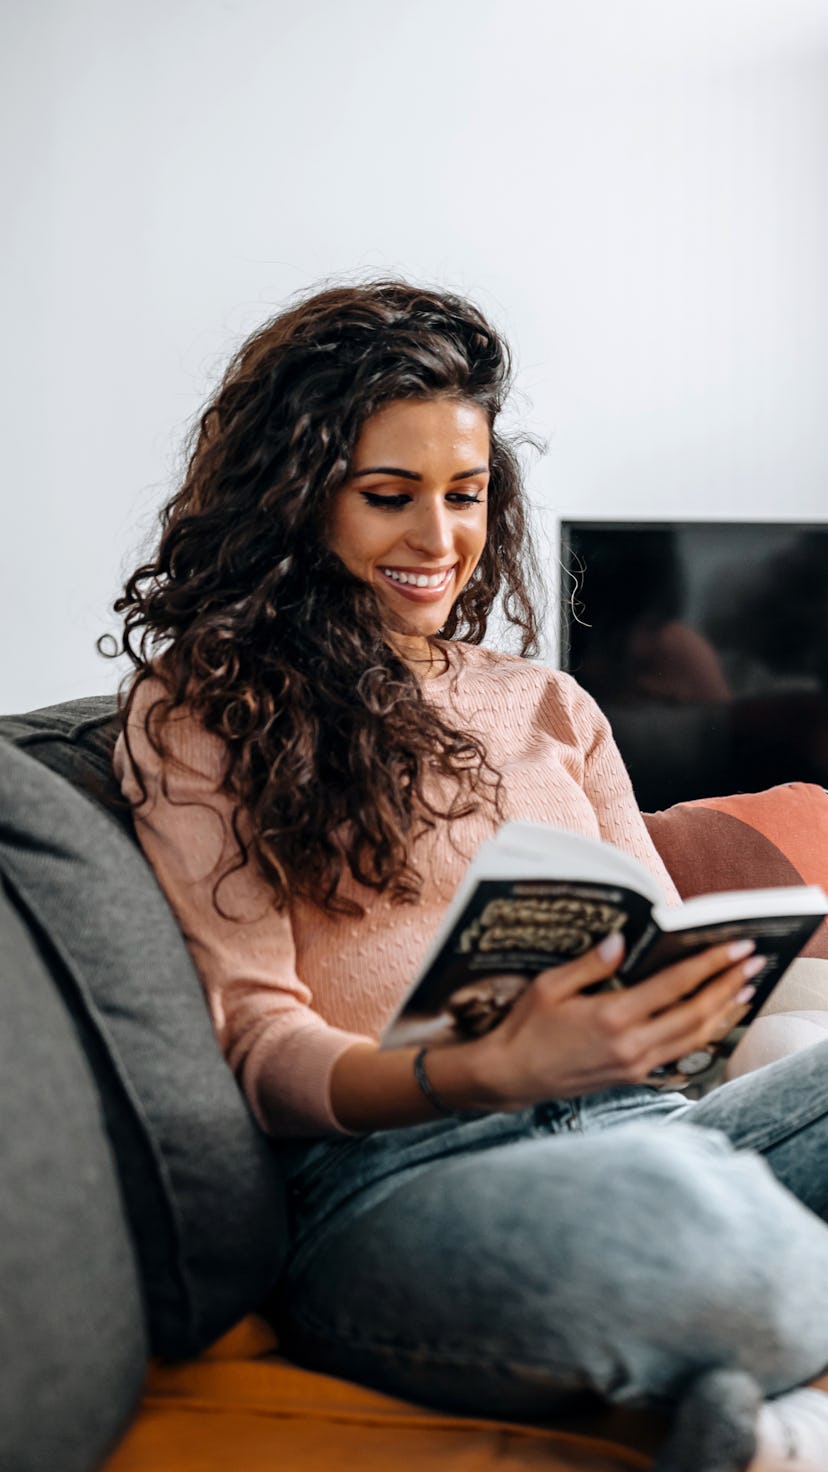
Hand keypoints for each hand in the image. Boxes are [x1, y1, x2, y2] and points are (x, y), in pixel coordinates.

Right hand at [462, 933, 763, 1110]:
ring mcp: (635, 1065)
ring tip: (747, 989)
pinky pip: (679, 1055)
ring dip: (724, 1012)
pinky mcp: (633, 1077)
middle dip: (728, 985)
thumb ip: (589, 964)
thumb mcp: (549, 986)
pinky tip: (716, 1022)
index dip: (708, 964)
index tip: (735, 946)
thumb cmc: (525, 1027)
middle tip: (754, 962)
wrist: (511, 1076)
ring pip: (694, 1038)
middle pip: (695, 1014)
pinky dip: (705, 1036)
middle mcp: (630, 1044)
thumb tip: (623, 941)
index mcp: (611, 1017)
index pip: (673, 986)